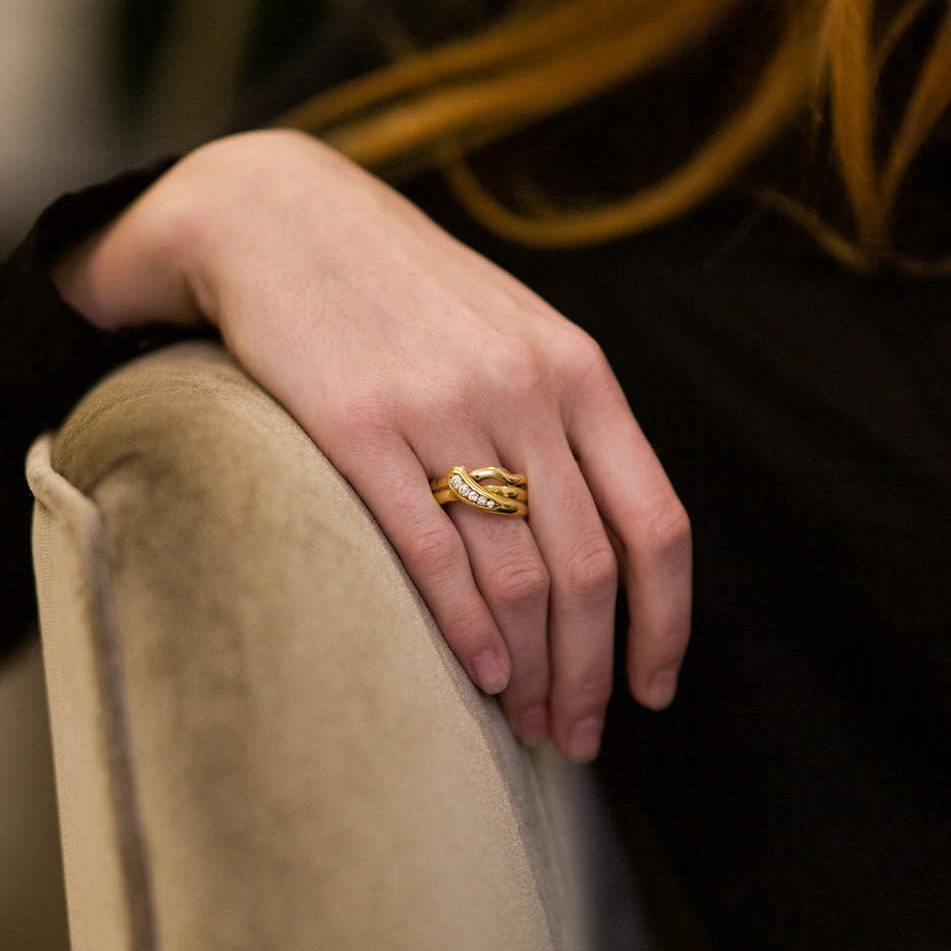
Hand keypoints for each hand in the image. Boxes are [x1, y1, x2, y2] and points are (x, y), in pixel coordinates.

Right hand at [54, 129, 690, 761]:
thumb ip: (566, 423)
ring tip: (532, 722)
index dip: (666, 622)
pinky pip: (433, 554)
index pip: (656, 522)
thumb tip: (601, 548)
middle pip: (589, 569)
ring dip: (535, 669)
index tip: (654, 688)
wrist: (284, 219)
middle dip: (594, 671)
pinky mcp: (358, 428)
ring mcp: (442, 407)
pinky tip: (481, 676)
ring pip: (517, 576)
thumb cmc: (408, 292)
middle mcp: (525, 389)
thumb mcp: (514, 334)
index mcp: (579, 371)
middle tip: (579, 731)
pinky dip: (465, 631)